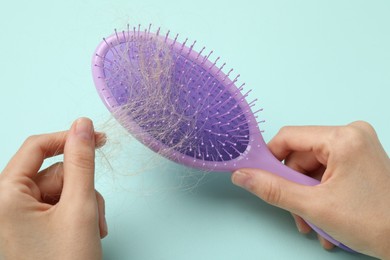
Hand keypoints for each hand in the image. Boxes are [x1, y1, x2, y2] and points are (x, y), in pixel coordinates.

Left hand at [0, 118, 106, 259]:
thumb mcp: (79, 207)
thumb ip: (82, 161)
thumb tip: (83, 126)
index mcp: (5, 196)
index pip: (36, 147)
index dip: (69, 138)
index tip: (98, 137)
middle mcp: (5, 204)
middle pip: (53, 173)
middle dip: (81, 188)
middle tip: (93, 212)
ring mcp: (16, 217)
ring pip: (60, 190)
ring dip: (83, 204)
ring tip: (92, 228)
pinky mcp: (28, 227)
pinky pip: (58, 205)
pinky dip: (76, 213)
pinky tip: (86, 231)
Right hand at [231, 121, 389, 257]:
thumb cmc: (377, 223)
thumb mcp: (315, 206)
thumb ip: (273, 189)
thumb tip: (244, 176)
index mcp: (343, 138)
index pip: (289, 137)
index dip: (270, 158)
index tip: (260, 177)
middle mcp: (351, 136)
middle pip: (300, 155)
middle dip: (294, 187)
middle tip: (296, 211)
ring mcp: (357, 147)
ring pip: (312, 167)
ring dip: (306, 196)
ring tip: (313, 222)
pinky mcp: (359, 159)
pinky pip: (326, 171)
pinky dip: (320, 193)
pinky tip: (324, 216)